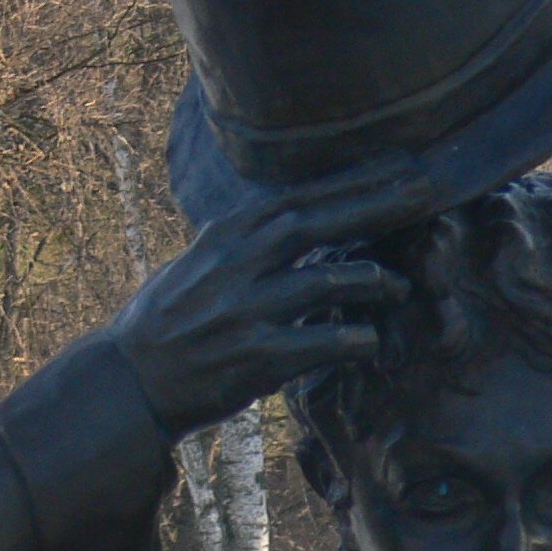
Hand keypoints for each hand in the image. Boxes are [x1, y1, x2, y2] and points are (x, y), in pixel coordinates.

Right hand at [110, 161, 431, 438]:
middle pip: (317, 222)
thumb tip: (287, 223)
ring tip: (399, 286)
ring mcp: (246, 311)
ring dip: (370, 280)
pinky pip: (320, 343)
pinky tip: (370, 342)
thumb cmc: (162, 326)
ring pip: (325, 281)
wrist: (127, 382)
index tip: (394, 167)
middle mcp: (236, 266)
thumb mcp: (195, 267)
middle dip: (375, 204)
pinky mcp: (255, 358)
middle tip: (424, 193)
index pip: (297, 198)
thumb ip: (241, 245)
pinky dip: (352, 341)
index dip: (350, 182)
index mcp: (224, 238)